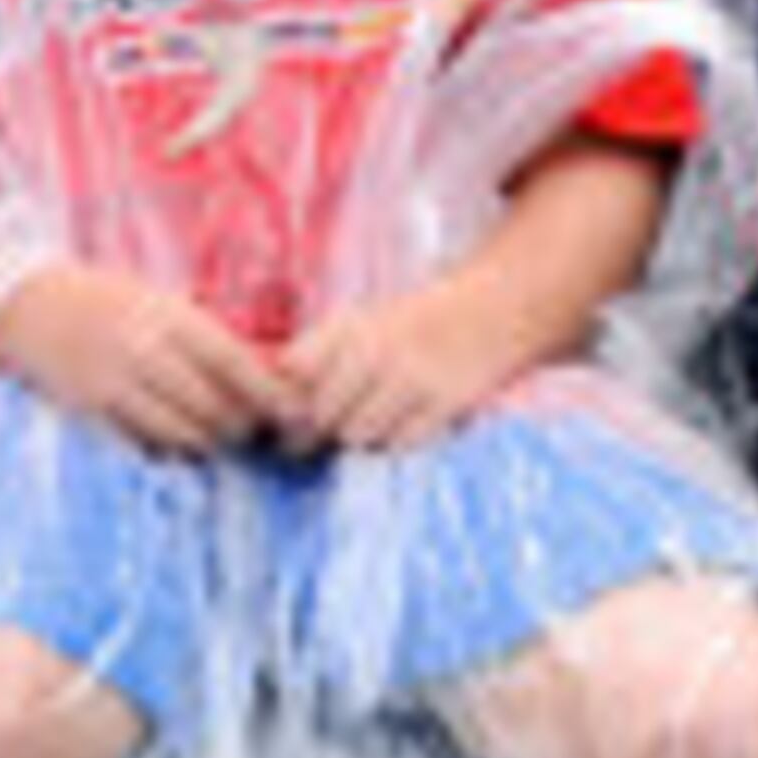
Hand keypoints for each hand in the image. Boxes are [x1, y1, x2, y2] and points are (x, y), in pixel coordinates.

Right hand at [0, 260, 289, 455]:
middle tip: (254, 429)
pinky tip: (176, 439)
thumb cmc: (107, 299)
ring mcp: (114, 384)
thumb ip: (205, 333)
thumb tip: (266, 367)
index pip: (232, 362)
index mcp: (167, 316)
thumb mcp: (160, 301)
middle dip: (241, 425)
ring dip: (208, 441)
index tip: (294, 410)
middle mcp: (143, 350)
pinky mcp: (92, 411)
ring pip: (181, 432)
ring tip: (218, 436)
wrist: (30, 306)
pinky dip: (168, 447)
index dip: (269, 392)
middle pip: (212, 405)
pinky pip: (144, 443)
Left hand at [268, 273, 528, 455]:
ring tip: (369, 420)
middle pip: (318, 415)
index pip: (292, 368)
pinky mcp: (442, 402)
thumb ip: (312, 358)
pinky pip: (398, 444)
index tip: (281, 412)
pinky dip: (395, 442)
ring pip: (355, 435)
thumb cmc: (408, 327)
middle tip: (318, 434)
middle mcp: (374, 348)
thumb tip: (270, 410)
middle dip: (314, 430)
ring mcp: (410, 377)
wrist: (487, 313)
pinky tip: (403, 422)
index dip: (282, 399)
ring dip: (356, 438)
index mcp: (347, 326)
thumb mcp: (358, 323)